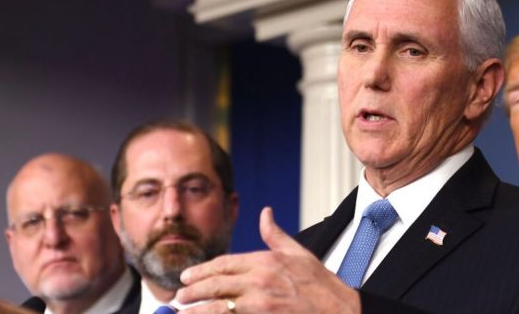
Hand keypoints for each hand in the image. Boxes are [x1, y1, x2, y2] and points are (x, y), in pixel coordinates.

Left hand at [176, 207, 360, 313]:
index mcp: (265, 261)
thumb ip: (275, 234)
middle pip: (216, 284)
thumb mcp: (298, 253)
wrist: (339, 310)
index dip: (203, 270)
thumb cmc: (321, 286)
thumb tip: (265, 214)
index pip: (224, 264)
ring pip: (218, 305)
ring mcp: (260, 302)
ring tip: (183, 311)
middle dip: (193, 289)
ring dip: (197, 308)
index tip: (188, 276)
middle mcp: (259, 280)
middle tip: (179, 294)